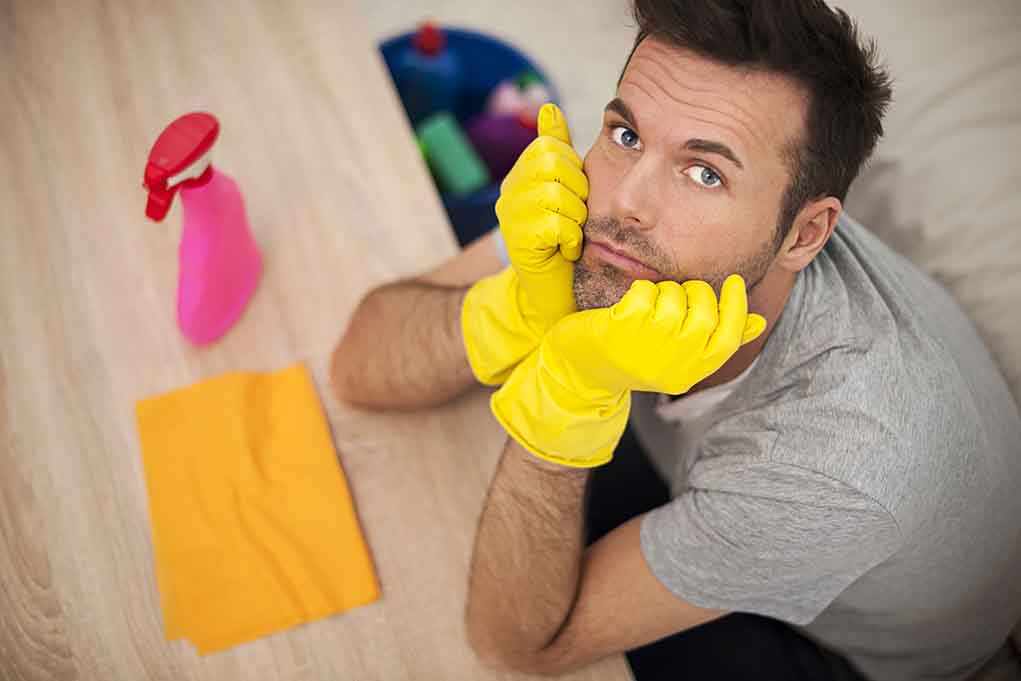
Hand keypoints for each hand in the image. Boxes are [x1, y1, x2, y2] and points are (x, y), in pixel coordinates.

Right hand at [462, 103, 587, 384]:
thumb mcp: (566, 188)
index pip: (551, 146)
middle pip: (553, 164)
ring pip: (556, 195)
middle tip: (575, 216)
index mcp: (522, 174)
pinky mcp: (518, 243)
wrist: (555, 291)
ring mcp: (510, 217)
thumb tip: (548, 106)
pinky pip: (555, 225)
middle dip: (576, 191)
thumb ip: (557, 148)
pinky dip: (570, 239)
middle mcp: (509, 191)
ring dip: (575, 218)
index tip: (575, 194)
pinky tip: (565, 251)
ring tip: (570, 234)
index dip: (573, 168)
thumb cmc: (565, 238)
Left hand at [491, 275, 766, 466]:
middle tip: (678, 294)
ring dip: (665, 292)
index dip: (737, 307)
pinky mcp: (622, 327)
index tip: (733, 282)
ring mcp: (648, 346)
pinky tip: (629, 305)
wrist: (579, 372)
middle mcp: (674, 363)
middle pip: (705, 314)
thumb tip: (760, 322)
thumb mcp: (677, 356)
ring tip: (650, 306)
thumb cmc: (634, 357)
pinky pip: (647, 291)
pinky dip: (640, 290)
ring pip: (676, 299)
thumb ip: (715, 340)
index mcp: (691, 372)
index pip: (730, 338)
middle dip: (696, 293)